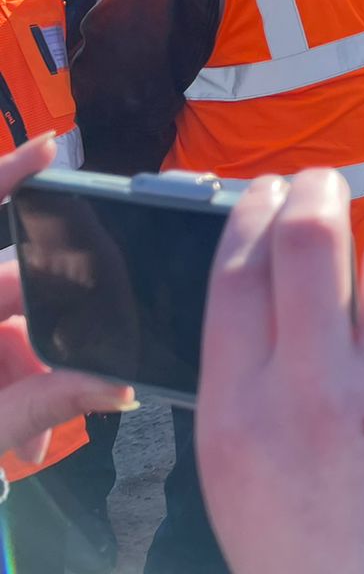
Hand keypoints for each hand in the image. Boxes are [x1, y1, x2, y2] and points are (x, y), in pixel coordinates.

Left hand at [0, 135, 136, 464]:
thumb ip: (44, 405)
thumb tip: (120, 386)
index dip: (7, 177)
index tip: (50, 149)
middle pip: (9, 295)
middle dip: (46, 347)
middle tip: (72, 393)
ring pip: (4, 331)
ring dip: (27, 382)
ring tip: (29, 445)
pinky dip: (8, 387)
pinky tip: (16, 439)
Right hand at [196, 169, 363, 573]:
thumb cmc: (307, 555)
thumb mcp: (238, 474)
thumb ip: (250, 383)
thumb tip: (269, 287)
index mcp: (239, 411)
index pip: (237, 270)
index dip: (254, 211)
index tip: (270, 191)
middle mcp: (313, 394)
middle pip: (311, 237)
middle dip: (318, 192)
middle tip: (326, 187)